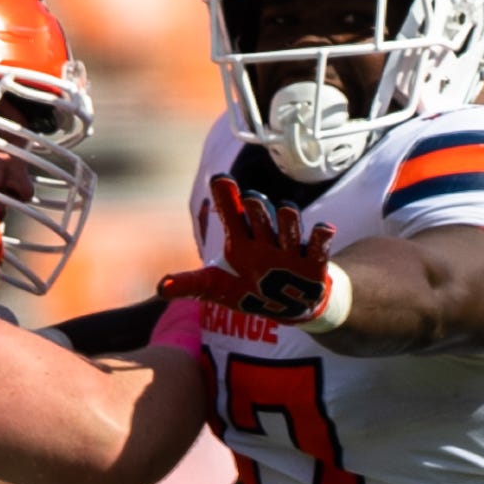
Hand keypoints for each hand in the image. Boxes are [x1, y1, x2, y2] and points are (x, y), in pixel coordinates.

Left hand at [157, 176, 337, 323]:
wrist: (287, 304)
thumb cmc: (248, 289)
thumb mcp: (217, 288)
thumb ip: (191, 285)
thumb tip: (159, 288)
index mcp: (241, 241)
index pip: (232, 213)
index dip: (226, 196)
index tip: (219, 178)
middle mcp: (264, 239)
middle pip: (260, 213)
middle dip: (256, 206)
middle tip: (250, 199)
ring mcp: (289, 249)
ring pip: (289, 222)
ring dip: (287, 217)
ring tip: (284, 210)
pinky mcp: (312, 263)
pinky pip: (318, 244)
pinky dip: (321, 236)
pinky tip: (323, 229)